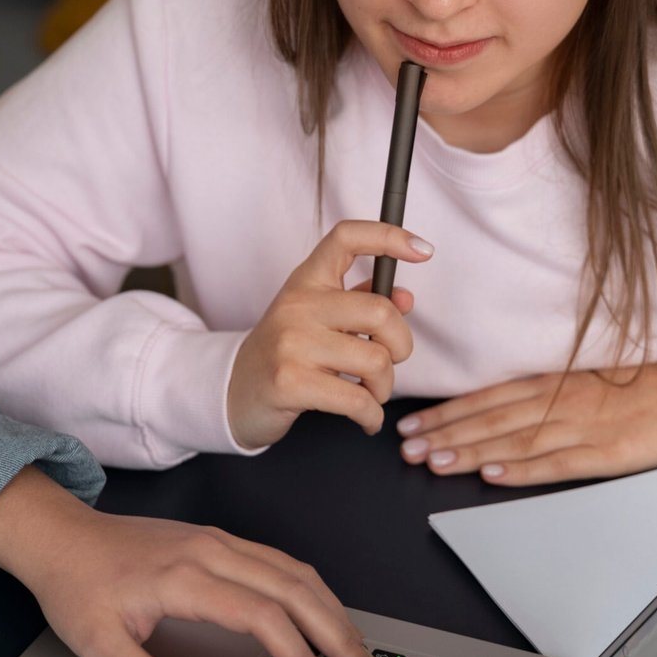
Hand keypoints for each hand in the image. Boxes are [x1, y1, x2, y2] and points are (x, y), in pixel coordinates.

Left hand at [0, 469, 365, 656]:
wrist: (61, 536)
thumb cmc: (76, 584)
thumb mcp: (98, 644)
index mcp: (184, 575)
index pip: (260, 614)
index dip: (295, 651)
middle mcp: (209, 549)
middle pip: (292, 586)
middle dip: (332, 630)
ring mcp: (217, 540)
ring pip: (292, 569)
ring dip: (329, 607)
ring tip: (350, 645)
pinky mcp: (217, 539)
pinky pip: (279, 559)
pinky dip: (310, 587)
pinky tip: (320, 608)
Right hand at [227, 221, 432, 449]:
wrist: (233, 391)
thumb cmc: (286, 352)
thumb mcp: (318, 318)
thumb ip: (361, 304)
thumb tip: (405, 299)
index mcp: (307, 280)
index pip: (346, 238)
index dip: (389, 237)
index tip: (422, 251)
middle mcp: (299, 304)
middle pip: (381, 312)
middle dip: (401, 346)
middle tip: (389, 362)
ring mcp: (291, 342)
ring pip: (376, 361)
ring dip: (384, 388)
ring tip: (369, 394)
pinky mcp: (290, 382)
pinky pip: (357, 400)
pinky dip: (371, 416)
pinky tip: (365, 418)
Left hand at [396, 359, 656, 484]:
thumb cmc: (647, 377)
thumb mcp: (588, 369)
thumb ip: (545, 382)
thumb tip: (498, 398)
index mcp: (556, 377)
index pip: (489, 396)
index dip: (448, 411)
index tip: (415, 423)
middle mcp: (562, 399)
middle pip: (492, 419)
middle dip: (445, 434)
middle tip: (407, 448)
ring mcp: (583, 426)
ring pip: (514, 441)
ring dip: (469, 452)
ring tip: (433, 462)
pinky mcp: (607, 453)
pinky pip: (556, 463)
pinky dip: (522, 469)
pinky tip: (492, 475)